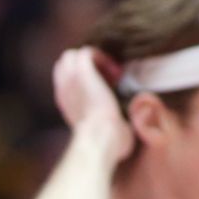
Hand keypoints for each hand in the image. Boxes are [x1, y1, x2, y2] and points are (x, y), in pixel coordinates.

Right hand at [52, 47, 133, 162]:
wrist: (102, 140)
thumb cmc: (109, 145)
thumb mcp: (107, 134)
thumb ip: (114, 123)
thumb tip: (134, 121)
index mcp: (68, 106)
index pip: (67, 82)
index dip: (85, 79)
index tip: (107, 87)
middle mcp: (65, 92)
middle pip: (64, 65)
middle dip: (86, 65)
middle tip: (107, 77)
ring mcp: (71, 82)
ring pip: (70, 57)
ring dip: (91, 59)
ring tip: (110, 73)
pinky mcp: (81, 73)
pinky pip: (85, 53)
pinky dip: (100, 57)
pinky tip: (115, 72)